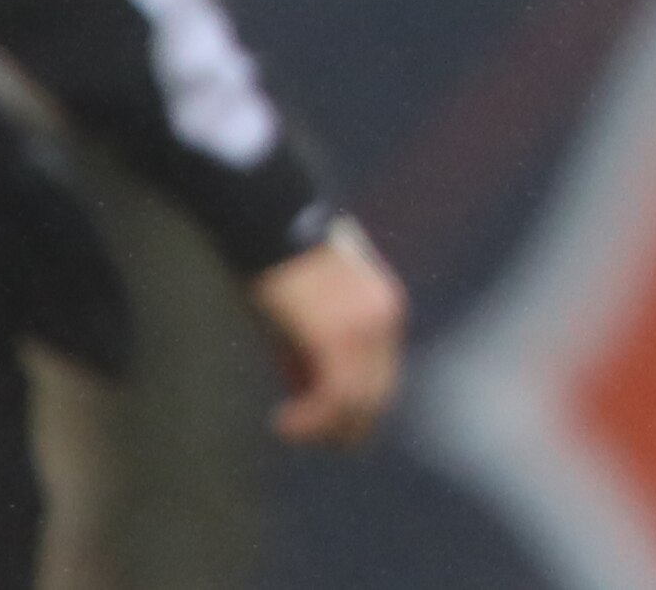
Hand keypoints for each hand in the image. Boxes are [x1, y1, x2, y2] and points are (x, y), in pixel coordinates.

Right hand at [250, 216, 405, 446]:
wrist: (271, 220)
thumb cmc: (279, 262)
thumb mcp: (302, 314)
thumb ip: (309, 352)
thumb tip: (304, 391)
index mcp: (384, 311)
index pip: (380, 379)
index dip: (351, 410)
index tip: (314, 421)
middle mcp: (385, 321)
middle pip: (376, 397)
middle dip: (341, 426)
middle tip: (302, 434)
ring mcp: (366, 329)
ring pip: (358, 404)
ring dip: (322, 428)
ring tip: (287, 428)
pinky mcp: (338, 336)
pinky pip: (336, 397)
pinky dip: (312, 420)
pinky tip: (284, 421)